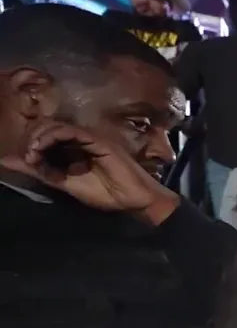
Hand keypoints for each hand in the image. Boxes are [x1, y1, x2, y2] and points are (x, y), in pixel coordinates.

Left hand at [2, 120, 174, 214]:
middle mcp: (81, 140)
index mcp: (74, 149)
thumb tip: (9, 162)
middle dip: (33, 138)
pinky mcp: (96, 140)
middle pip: (48, 126)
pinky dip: (52, 136)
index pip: (46, 136)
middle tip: (29, 157)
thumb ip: (40, 172)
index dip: (32, 144)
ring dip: (39, 137)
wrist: (134, 201)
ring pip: (55, 126)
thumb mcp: (65, 184)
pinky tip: (43, 147)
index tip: (27, 161)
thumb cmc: (107, 194)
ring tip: (33, 153)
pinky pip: (69, 130)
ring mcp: (89, 138)